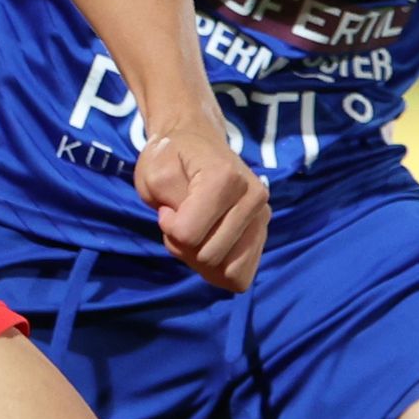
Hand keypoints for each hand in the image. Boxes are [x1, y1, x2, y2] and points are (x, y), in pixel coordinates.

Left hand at [136, 116, 268, 294]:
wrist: (196, 142)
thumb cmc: (171, 157)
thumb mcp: (154, 174)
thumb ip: (168, 205)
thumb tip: (189, 236)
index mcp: (226, 179)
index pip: (188, 235)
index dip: (168, 227)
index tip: (169, 207)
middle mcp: (254, 198)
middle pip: (208, 258)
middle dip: (185, 247)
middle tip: (182, 219)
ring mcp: (263, 217)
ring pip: (228, 272)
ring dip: (201, 260)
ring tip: (197, 231)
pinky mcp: (264, 233)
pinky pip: (242, 276)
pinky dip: (220, 270)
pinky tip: (210, 245)